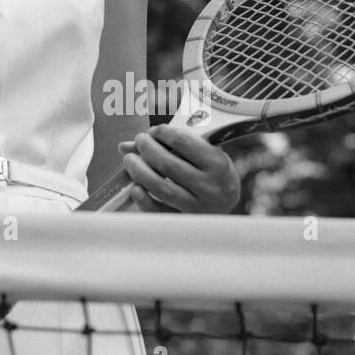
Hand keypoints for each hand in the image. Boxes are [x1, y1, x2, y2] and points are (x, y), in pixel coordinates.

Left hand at [119, 124, 239, 212]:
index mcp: (217, 164)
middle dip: (146, 149)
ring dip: (139, 171)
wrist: (230, 204)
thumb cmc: (211, 171)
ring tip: (130, 160)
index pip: (182, 141)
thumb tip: (124, 146)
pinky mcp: (186, 222)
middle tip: (139, 142)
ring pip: (162, 188)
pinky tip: (135, 188)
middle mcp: (210, 187)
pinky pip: (160, 213)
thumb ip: (169, 145)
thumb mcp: (202, 153)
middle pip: (168, 164)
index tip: (153, 132)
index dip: (162, 132)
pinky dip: (144, 200)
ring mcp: (198, 207)